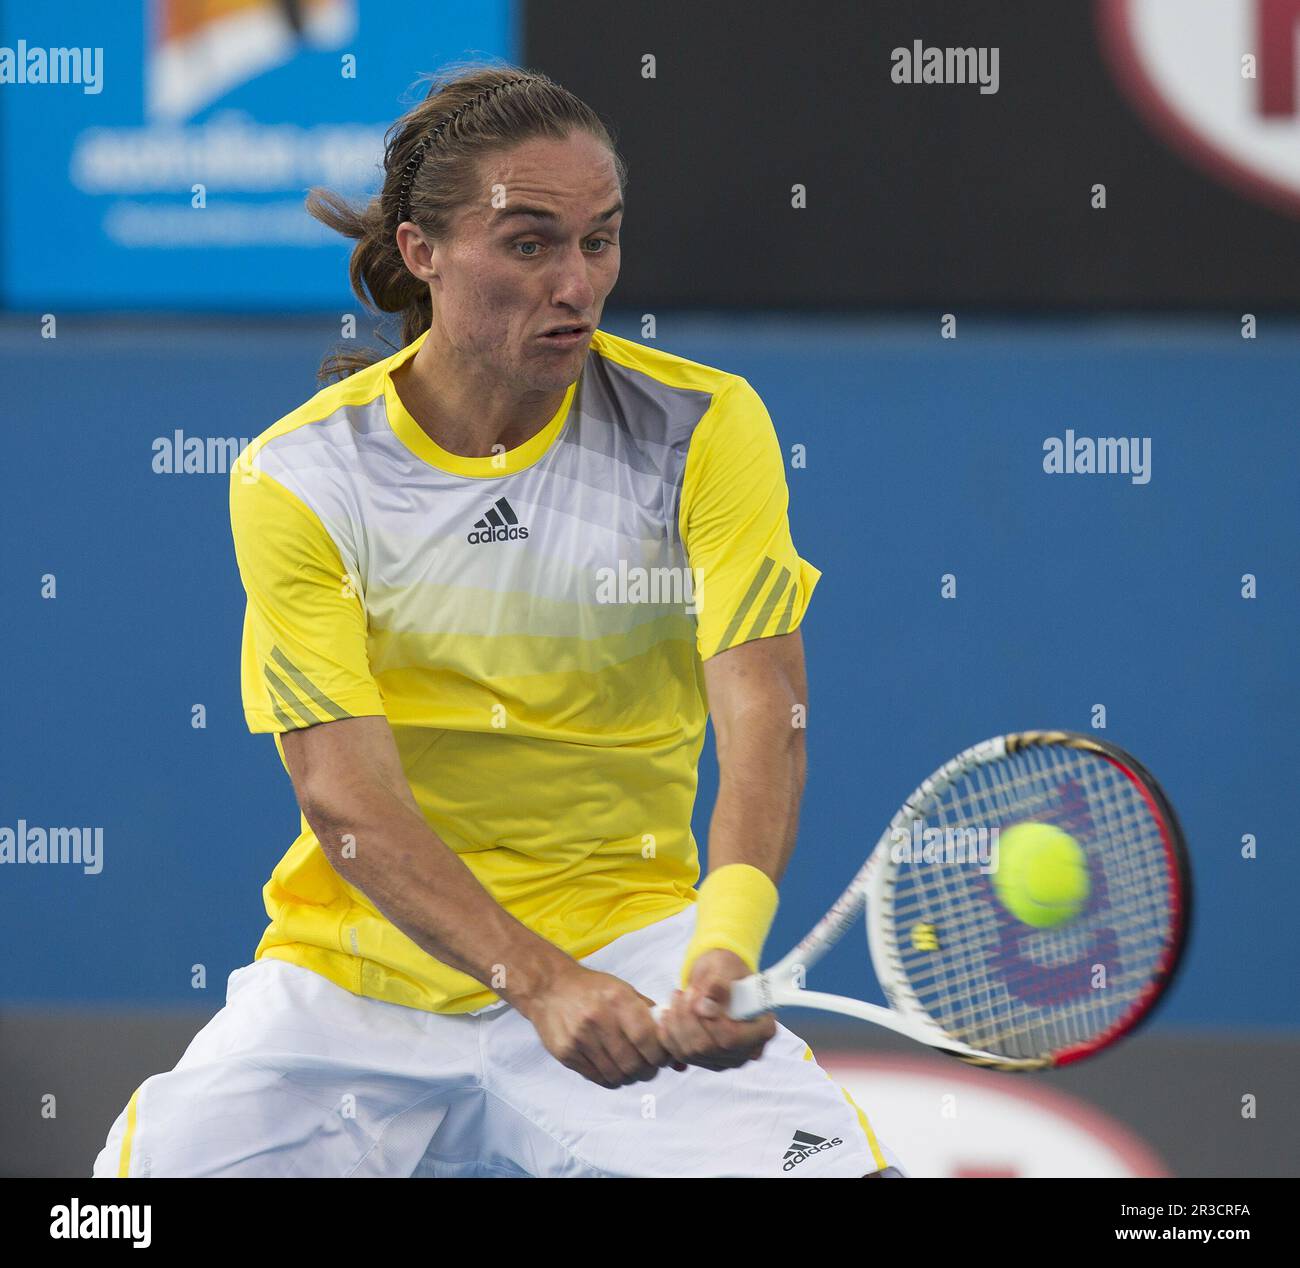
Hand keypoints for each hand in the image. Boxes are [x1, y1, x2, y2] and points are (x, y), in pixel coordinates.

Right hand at [516, 963, 682, 1088]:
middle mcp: (598, 1019)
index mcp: (617, 1000)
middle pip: (633, 1063)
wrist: (550, 988)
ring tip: (631, 1067)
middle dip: (648, 1070)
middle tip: (649, 1066)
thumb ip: (652, 1019)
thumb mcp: (625, 991)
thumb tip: (679, 1056)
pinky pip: (598, 1078)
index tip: (663, 1057)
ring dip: (630, 1076)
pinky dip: (612, 1079)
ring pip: (617, 1075)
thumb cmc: (594, 989)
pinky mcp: (566, 1054)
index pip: (647, 1040)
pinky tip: (613, 1067)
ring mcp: (580, 1038)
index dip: (660, 1055)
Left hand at [656, 949, 775, 1071]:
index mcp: (761, 1029)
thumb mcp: (726, 967)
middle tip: (687, 991)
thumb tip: (704, 1006)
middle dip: (689, 1018)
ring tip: (677, 996)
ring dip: (677, 1022)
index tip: (702, 998)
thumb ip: (719, 985)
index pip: (736, 1040)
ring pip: (692, 1052)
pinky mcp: (702, 1060)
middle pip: (710, 1048)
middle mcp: (744, 1051)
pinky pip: (679, 1055)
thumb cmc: (726, 970)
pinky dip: (668, 1034)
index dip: (715, 1023)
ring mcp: (723, 1059)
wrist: (716, 976)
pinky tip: (667, 1015)